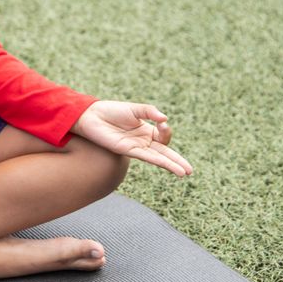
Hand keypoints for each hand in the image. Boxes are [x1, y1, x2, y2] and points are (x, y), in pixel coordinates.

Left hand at [72, 101, 192, 176]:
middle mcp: (142, 141)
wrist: (91, 116)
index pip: (163, 137)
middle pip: (164, 152)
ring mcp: (136, 147)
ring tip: (185, 173)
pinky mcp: (127, 150)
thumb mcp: (135, 109)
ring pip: (158, 158)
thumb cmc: (111, 111)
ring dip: (171, 165)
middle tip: (190, 171)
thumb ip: (150, 112)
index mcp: (145, 131)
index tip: (163, 123)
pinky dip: (159, 161)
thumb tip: (165, 119)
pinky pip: (147, 157)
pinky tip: (168, 166)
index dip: (167, 131)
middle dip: (178, 161)